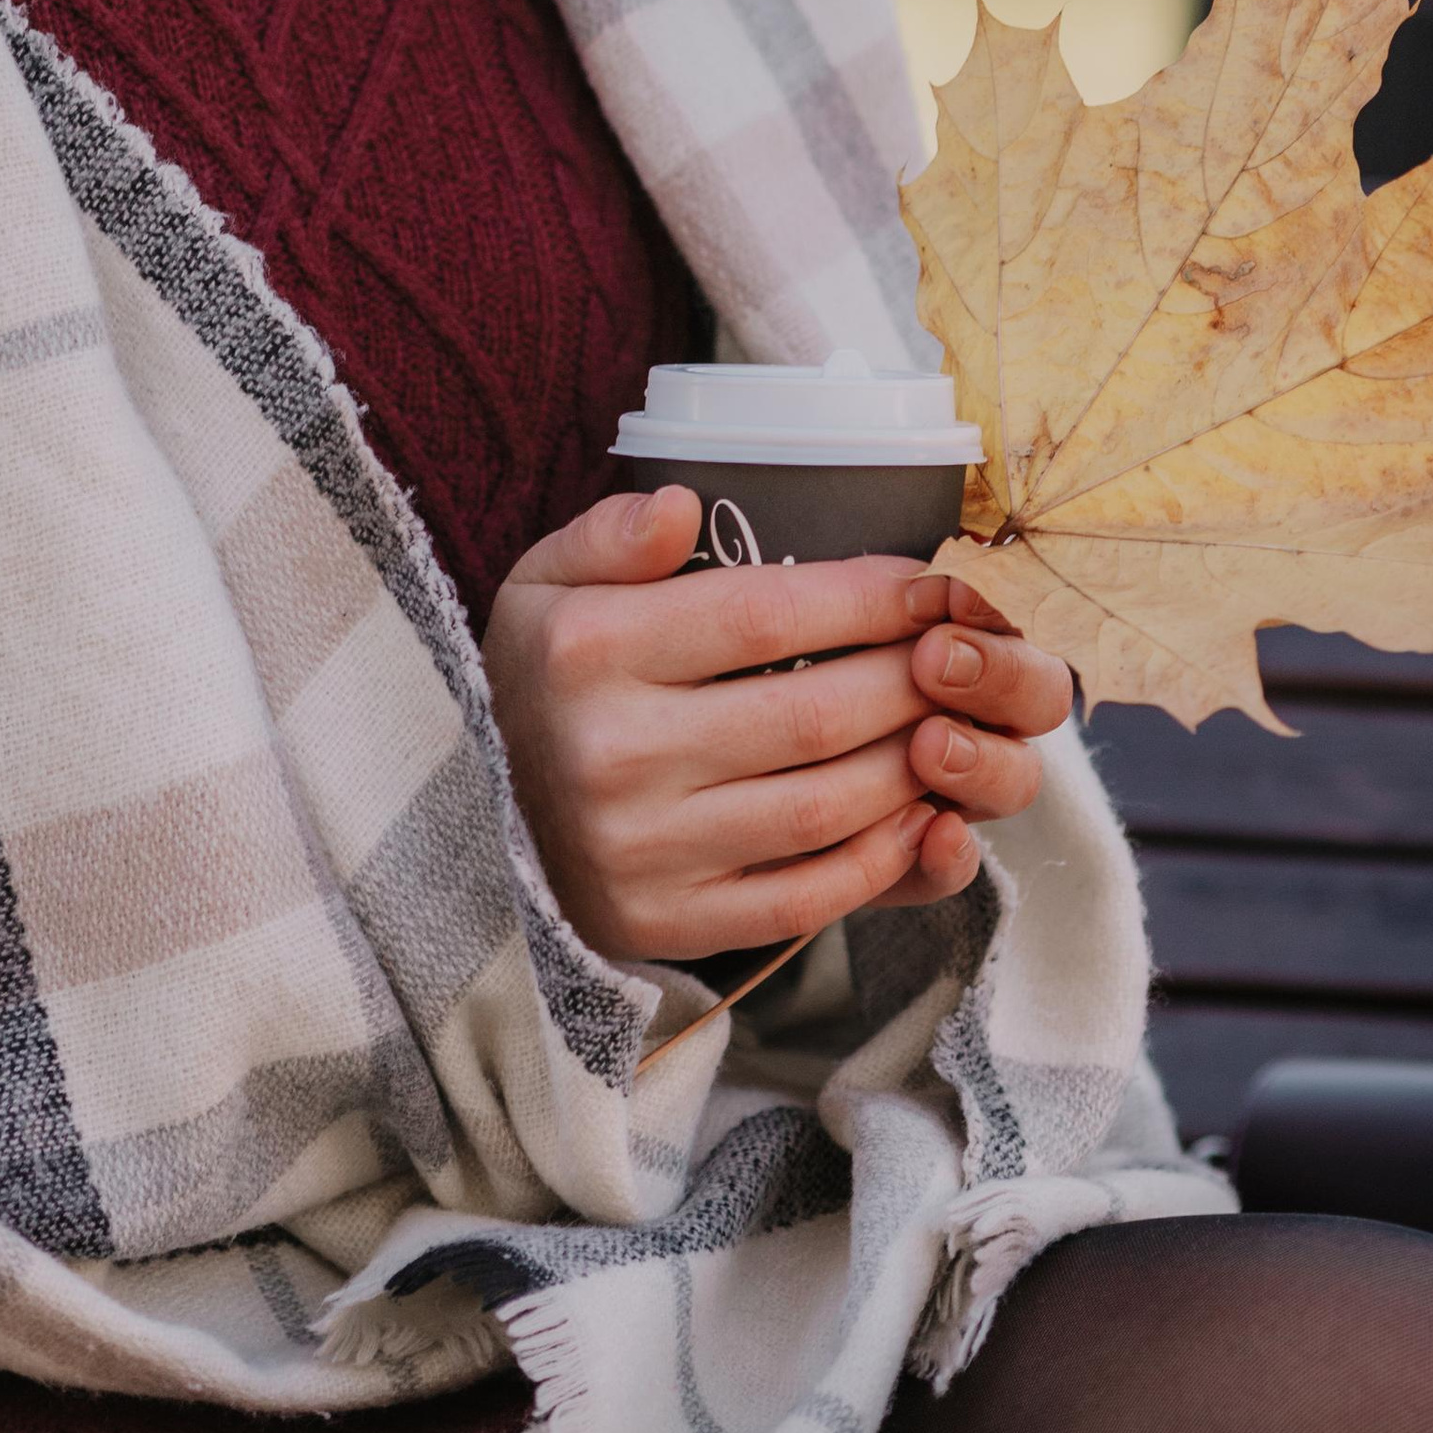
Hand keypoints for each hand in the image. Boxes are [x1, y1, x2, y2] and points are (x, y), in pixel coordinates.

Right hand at [481, 482, 1074, 966]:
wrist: (470, 820)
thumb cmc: (540, 682)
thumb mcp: (543, 583)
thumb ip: (608, 534)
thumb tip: (681, 507)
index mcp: (588, 652)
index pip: (764, 615)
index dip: (868, 598)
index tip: (933, 584)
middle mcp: (613, 755)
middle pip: (813, 714)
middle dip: (913, 679)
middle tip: (963, 655)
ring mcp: (642, 852)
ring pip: (823, 809)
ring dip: (912, 764)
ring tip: (951, 725)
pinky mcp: (667, 924)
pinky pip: (804, 896)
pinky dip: (880, 857)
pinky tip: (918, 812)